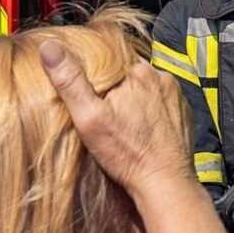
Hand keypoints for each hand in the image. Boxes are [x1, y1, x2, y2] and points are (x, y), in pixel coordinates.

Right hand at [41, 46, 192, 196]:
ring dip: (135, 99)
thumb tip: (50, 48)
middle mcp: (162, 77)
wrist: (165, 183)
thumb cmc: (127, 154)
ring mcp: (176, 96)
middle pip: (129, 74)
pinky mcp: (183, 113)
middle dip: (117, 88)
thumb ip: (70, 82)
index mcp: (138, 71)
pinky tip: (140, 130)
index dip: (97, 74)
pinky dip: (151, 113)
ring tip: (123, 123)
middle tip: (105, 112)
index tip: (91, 92)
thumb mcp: (89, 118)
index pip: (111, 59)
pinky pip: (162, 104)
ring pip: (146, 89)